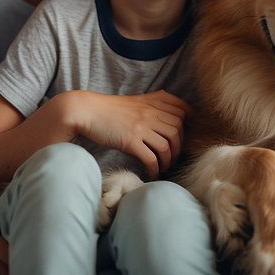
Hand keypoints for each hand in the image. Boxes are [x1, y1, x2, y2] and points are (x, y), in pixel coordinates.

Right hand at [71, 90, 188, 177]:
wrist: (87, 111)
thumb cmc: (109, 109)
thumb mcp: (134, 101)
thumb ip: (152, 105)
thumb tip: (167, 120)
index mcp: (152, 100)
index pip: (181, 110)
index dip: (188, 124)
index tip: (185, 136)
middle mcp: (150, 112)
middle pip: (177, 131)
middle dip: (179, 147)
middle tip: (172, 156)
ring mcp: (141, 126)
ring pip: (167, 146)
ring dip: (168, 160)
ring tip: (163, 167)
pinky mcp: (131, 141)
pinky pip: (151, 158)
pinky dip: (155, 169)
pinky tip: (152, 173)